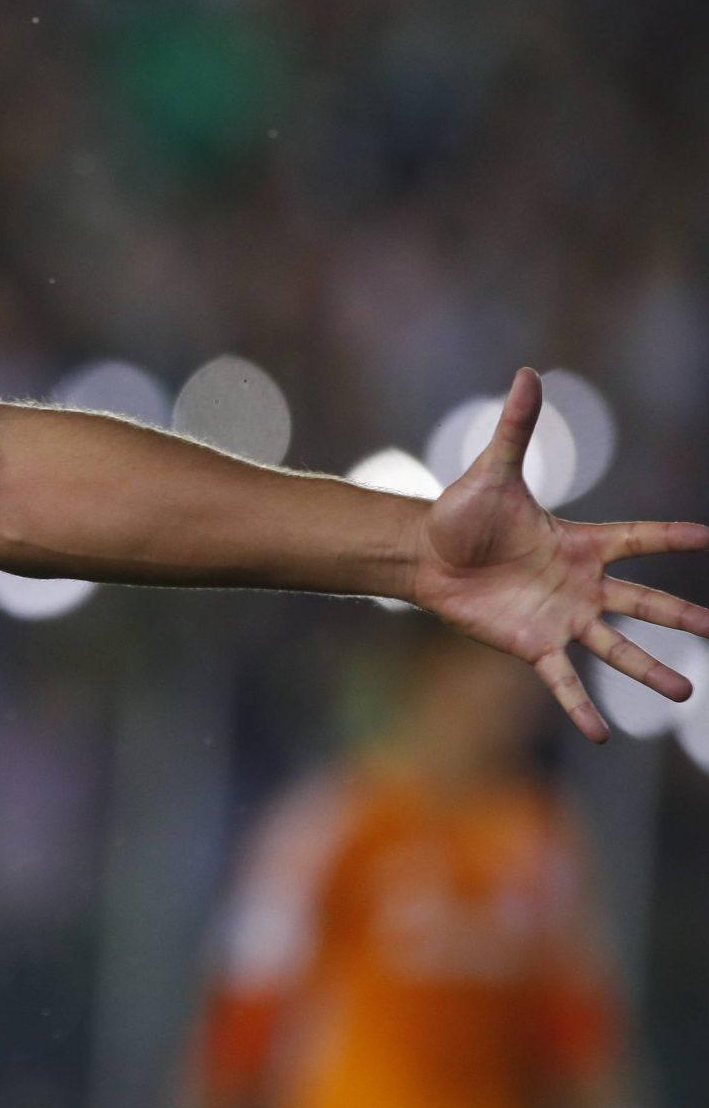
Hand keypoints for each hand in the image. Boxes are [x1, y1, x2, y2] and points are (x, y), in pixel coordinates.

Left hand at [410, 369, 708, 742]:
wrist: (424, 553)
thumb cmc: (461, 513)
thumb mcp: (492, 471)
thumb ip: (518, 428)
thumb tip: (528, 371)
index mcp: (579, 543)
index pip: (639, 538)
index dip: (674, 537)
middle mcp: (580, 585)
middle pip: (643, 603)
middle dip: (684, 618)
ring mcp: (560, 617)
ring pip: (616, 647)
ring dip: (649, 670)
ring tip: (686, 694)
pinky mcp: (532, 644)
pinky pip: (563, 679)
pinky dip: (580, 705)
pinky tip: (598, 735)